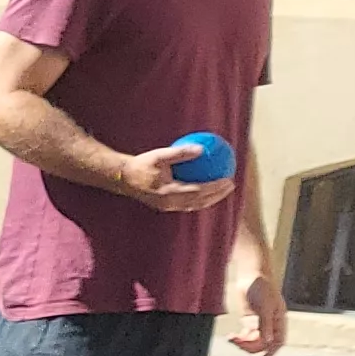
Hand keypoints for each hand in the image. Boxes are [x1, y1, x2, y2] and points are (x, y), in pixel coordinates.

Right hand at [118, 143, 233, 216]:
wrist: (123, 179)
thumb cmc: (141, 165)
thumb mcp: (159, 155)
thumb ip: (180, 153)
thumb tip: (201, 148)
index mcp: (169, 192)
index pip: (198, 191)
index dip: (215, 187)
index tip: (228, 179)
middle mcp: (169, 203)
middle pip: (199, 202)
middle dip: (217, 195)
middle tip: (231, 184)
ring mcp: (167, 206)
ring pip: (194, 205)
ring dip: (210, 199)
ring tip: (223, 190)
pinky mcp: (165, 206)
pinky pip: (187, 204)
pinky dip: (200, 198)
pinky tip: (206, 190)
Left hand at [231, 268, 287, 355]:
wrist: (251, 275)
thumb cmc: (261, 288)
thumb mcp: (265, 308)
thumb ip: (266, 325)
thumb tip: (269, 341)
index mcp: (279, 320)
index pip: (279, 341)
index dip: (272, 351)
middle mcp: (271, 323)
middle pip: (262, 343)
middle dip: (250, 345)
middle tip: (236, 342)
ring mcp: (259, 321)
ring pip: (253, 340)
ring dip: (243, 343)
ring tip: (231, 339)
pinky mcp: (249, 319)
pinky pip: (246, 334)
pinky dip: (239, 338)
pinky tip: (231, 337)